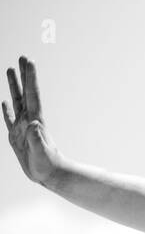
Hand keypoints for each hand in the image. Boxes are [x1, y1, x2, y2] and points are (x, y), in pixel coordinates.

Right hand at [4, 56, 61, 184]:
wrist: (50, 176)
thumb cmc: (47, 166)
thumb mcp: (41, 153)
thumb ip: (37, 139)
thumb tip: (33, 124)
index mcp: (35, 121)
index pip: (32, 95)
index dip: (30, 78)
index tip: (28, 61)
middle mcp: (29, 120)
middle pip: (25, 92)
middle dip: (23, 75)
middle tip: (22, 57)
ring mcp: (22, 127)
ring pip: (16, 101)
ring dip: (13, 86)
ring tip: (10, 70)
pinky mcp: (16, 136)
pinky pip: (9, 119)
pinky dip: (6, 109)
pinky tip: (3, 101)